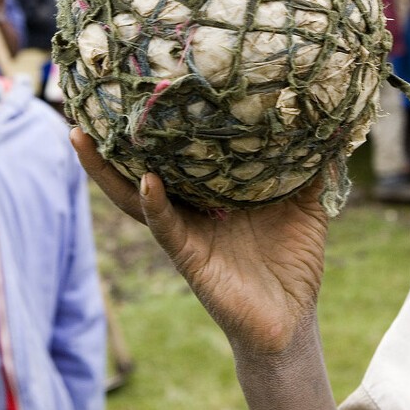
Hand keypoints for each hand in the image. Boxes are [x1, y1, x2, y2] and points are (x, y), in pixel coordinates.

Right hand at [71, 129, 329, 355]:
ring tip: (82, 137)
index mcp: (212, 193)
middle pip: (140, 168)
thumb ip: (308, 168)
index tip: (136, 88)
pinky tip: (145, 181)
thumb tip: (327, 122)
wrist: (293, 321)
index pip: (176, 154)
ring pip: (135, 196)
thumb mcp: (305, 205)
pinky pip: (166, 228)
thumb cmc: (293, 262)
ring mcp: (184, 232)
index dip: (155, 126)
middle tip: (84, 107)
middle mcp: (190, 209)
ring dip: (105, 171)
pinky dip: (154, 204)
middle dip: (108, 143)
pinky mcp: (189, 258)